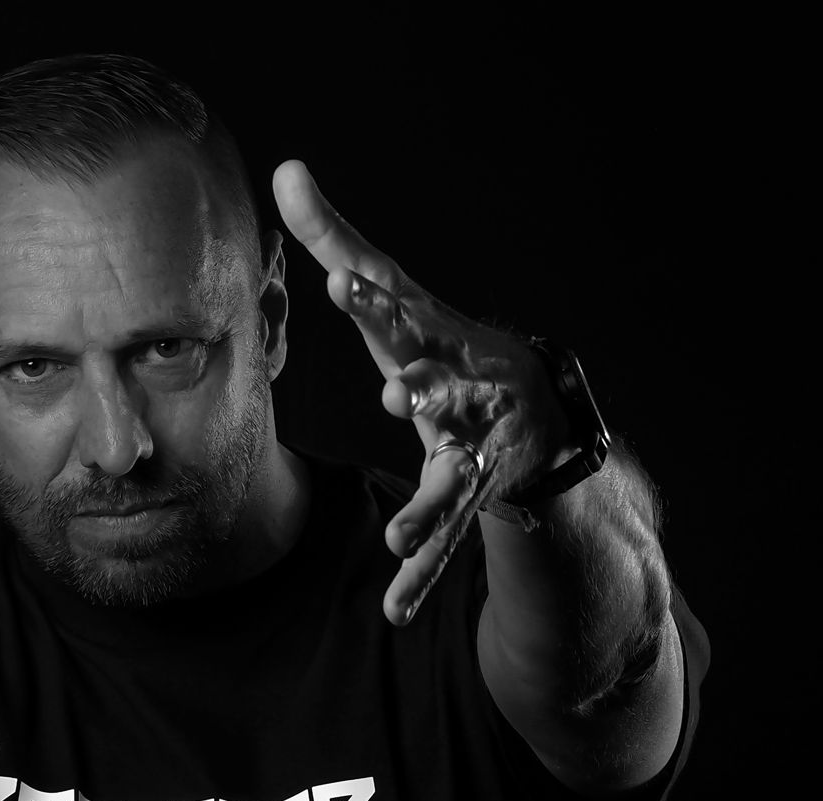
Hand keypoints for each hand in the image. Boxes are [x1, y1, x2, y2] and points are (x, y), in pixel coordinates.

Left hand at [272, 161, 569, 623]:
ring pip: (451, 481)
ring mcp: (474, 451)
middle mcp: (465, 393)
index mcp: (438, 341)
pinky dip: (422, 575)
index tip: (344, 282)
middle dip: (426, 393)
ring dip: (428, 507)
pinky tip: (396, 610)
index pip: (403, 314)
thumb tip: (283, 168)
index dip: (375, 300)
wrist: (539, 417)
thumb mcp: (398, 297)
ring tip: (400, 537)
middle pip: (443, 391)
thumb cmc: (448, 348)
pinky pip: (446, 541)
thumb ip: (338, 241)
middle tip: (400, 395)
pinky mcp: (472, 498)